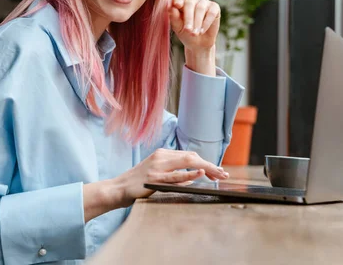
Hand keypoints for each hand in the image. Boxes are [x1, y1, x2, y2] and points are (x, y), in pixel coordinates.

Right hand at [112, 148, 228, 207]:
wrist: (119, 188)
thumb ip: (173, 171)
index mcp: (162, 154)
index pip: (189, 155)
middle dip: (210, 165)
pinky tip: (200, 175)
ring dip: (206, 169)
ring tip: (218, 175)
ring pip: (187, 163)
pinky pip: (175, 176)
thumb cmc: (138, 183)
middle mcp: (161, 156)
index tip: (217, 171)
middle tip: (223, 174)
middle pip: (191, 157)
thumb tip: (194, 175)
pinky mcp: (154, 179)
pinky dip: (189, 175)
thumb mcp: (157, 172)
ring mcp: (158, 167)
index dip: (205, 163)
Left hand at [169, 0, 220, 51]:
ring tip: (195, 34)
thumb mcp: (178, 28)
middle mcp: (192, 0)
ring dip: (197, 22)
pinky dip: (206, 22)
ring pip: (200, 7)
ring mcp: (204, 2)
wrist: (198, 44)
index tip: (177, 5)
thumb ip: (174, 17)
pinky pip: (211, 12)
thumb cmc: (186, 34)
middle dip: (188, 17)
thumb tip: (170, 7)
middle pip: (189, 2)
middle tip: (188, 30)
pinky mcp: (214, 7)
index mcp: (180, 2)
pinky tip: (202, 31)